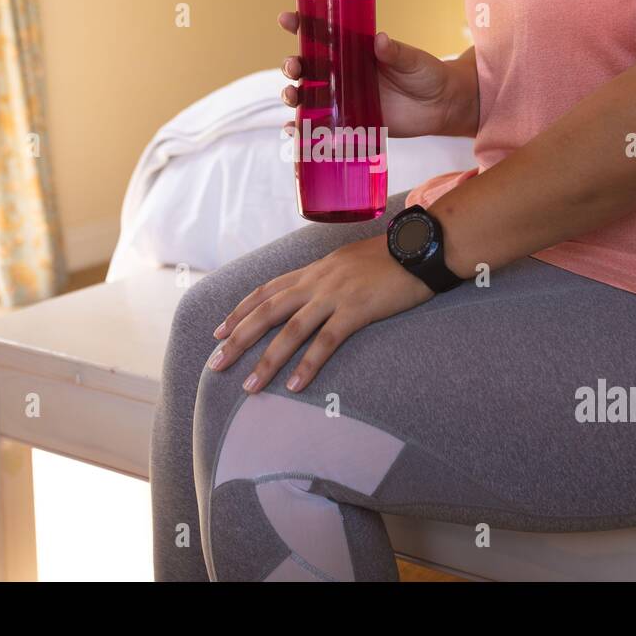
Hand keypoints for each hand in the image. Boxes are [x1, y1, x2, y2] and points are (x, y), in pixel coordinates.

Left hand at [207, 235, 433, 392]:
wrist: (419, 248)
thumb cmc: (391, 257)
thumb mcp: (349, 261)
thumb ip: (328, 277)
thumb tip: (315, 293)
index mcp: (314, 270)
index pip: (267, 290)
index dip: (240, 311)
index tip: (219, 331)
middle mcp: (317, 281)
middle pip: (267, 311)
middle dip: (238, 338)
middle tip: (216, 363)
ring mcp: (335, 295)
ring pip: (289, 331)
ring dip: (266, 361)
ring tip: (249, 387)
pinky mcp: (356, 311)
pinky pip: (326, 342)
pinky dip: (307, 365)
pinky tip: (293, 386)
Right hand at [277, 11, 471, 137]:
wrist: (442, 107)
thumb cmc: (427, 75)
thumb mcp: (413, 60)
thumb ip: (396, 52)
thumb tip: (380, 40)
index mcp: (353, 51)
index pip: (321, 35)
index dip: (301, 25)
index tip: (287, 19)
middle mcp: (342, 74)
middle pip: (306, 68)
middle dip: (292, 66)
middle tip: (294, 67)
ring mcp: (344, 100)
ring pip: (307, 97)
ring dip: (293, 96)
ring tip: (292, 96)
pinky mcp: (350, 124)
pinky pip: (321, 128)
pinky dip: (303, 131)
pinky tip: (294, 132)